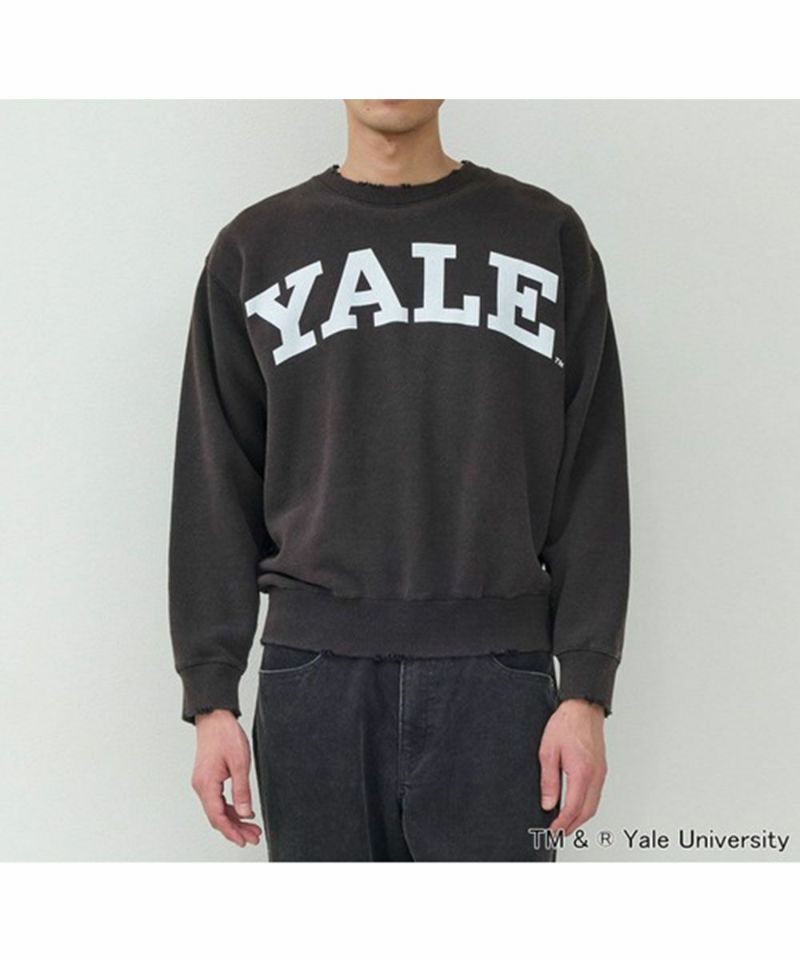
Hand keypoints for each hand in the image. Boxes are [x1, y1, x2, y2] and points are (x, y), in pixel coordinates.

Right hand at [191, 709, 262, 847]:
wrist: (214, 717)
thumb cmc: (225, 735)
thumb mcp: (240, 763)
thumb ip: (242, 790)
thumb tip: (246, 814)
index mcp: (206, 785)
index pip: (218, 817)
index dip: (232, 832)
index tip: (244, 841)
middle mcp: (201, 786)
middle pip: (217, 817)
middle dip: (235, 829)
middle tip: (253, 837)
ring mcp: (203, 783)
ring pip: (218, 809)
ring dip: (234, 820)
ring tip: (252, 827)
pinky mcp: (207, 778)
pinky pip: (218, 799)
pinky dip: (230, 808)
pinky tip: (243, 812)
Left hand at [539, 698, 606, 836]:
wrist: (583, 708)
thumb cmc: (566, 724)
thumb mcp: (548, 751)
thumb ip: (549, 780)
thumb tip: (548, 803)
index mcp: (582, 772)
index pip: (573, 808)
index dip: (562, 823)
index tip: (552, 831)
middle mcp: (595, 775)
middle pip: (587, 812)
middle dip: (572, 826)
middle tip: (558, 833)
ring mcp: (601, 772)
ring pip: (594, 805)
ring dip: (580, 818)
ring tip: (565, 824)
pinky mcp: (601, 768)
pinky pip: (596, 794)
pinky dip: (587, 806)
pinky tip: (576, 806)